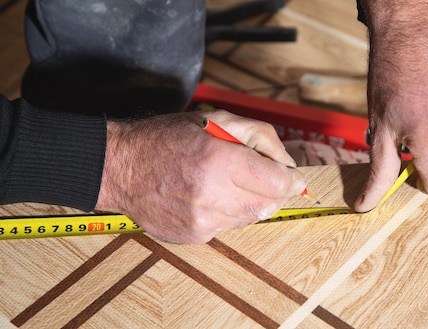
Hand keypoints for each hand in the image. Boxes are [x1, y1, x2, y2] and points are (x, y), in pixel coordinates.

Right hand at [95, 110, 305, 242]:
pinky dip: (230, 212)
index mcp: (218, 161)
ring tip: (230, 181)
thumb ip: (260, 136)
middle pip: (269, 204)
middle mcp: (211, 195)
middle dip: (275, 190)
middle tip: (264, 175)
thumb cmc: (166, 139)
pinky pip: (229, 226)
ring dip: (252, 200)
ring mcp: (202, 220)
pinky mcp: (194, 236)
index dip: (292, 179)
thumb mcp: (216, 120)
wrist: (120, 168)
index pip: (277, 182)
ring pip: (251, 217)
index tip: (294, 176)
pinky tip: (211, 196)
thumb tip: (288, 163)